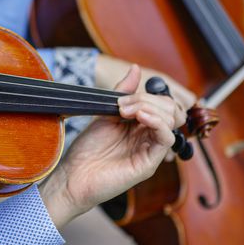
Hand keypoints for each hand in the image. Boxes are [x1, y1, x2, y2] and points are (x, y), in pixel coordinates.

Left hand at [39, 65, 183, 228]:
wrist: (72, 175)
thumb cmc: (87, 149)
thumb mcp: (106, 113)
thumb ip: (123, 93)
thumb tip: (136, 68)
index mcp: (141, 126)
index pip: (161, 103)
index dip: (145, 95)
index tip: (121, 99)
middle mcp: (150, 138)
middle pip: (170, 109)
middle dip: (148, 99)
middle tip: (123, 106)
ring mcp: (151, 151)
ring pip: (171, 120)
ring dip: (150, 108)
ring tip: (126, 112)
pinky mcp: (149, 164)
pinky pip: (166, 138)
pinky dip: (156, 122)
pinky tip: (140, 117)